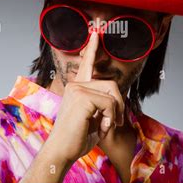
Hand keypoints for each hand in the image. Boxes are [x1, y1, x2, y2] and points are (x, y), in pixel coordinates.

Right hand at [44, 31, 124, 163]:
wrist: (62, 151)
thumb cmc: (77, 138)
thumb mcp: (94, 118)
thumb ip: (102, 105)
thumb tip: (117, 98)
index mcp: (77, 88)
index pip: (87, 64)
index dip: (93, 47)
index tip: (97, 30)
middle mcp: (76, 85)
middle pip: (112, 84)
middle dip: (119, 105)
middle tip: (114, 123)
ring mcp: (77, 89)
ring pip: (113, 94)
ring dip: (115, 114)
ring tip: (106, 126)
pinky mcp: (82, 96)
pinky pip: (110, 103)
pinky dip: (111, 118)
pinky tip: (102, 127)